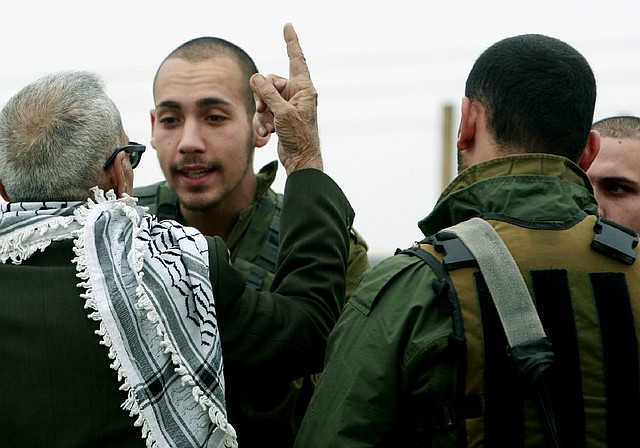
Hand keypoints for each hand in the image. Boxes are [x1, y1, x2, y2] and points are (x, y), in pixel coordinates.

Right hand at [250, 23, 322, 173]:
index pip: (296, 59)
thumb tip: (255, 77)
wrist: (300, 160)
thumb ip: (268, 93)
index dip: (291, 42)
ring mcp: (287, 106)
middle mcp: (296, 94)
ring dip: (260, 115)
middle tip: (265, 111)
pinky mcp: (279, 117)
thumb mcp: (283, 113)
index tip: (288, 26)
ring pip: (263, 99)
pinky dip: (261, 123)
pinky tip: (264, 137)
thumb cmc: (299, 137)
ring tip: (266, 129)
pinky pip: (263, 113)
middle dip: (262, 97)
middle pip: (269, 82)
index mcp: (304, 89)